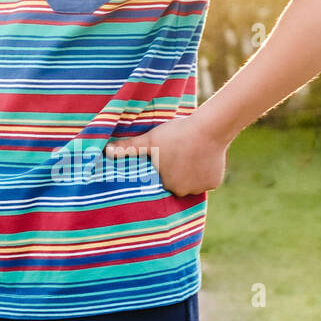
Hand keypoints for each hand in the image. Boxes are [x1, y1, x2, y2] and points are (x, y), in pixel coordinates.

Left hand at [103, 114, 227, 196]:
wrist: (207, 129)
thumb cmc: (175, 135)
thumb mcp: (149, 140)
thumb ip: (128, 147)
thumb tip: (106, 150)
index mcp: (167, 185)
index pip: (162, 181)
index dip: (162, 170)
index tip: (164, 160)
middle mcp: (185, 191)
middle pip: (178, 184)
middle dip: (176, 173)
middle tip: (176, 155)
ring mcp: (201, 187)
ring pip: (192, 182)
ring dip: (190, 173)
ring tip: (188, 155)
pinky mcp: (215, 181)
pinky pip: (207, 178)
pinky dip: (205, 171)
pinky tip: (201, 157)